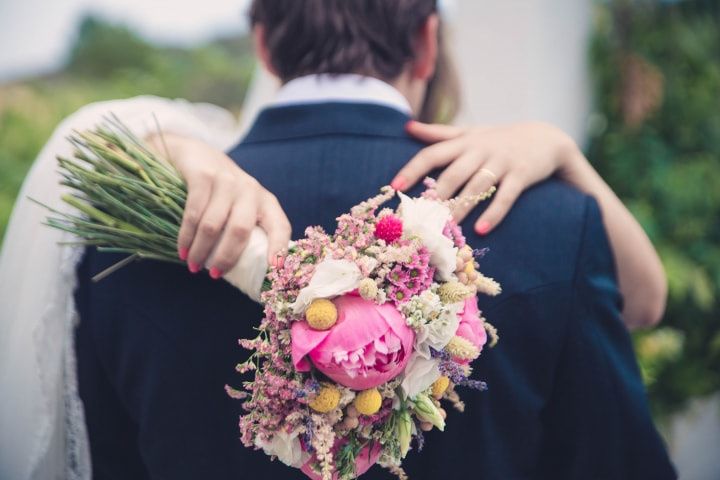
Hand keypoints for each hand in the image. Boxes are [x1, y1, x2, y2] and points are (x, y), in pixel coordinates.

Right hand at [146, 133, 290, 277]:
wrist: (193, 154)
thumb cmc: (220, 192)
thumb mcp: (240, 206)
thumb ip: (246, 231)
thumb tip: (245, 273)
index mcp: (265, 202)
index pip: (280, 226)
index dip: (279, 249)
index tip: (274, 271)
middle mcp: (250, 190)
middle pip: (241, 230)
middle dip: (226, 257)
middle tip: (214, 275)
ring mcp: (227, 181)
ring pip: (214, 225)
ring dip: (201, 250)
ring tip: (193, 266)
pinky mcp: (203, 176)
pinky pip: (194, 213)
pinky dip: (186, 236)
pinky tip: (182, 250)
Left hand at [392, 121, 575, 234]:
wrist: (546, 138)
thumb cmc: (499, 140)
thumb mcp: (470, 133)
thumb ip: (439, 133)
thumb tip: (407, 127)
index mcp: (464, 142)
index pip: (432, 154)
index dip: (413, 169)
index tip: (395, 187)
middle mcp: (480, 150)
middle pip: (453, 173)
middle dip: (436, 194)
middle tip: (420, 215)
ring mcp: (502, 162)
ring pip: (477, 186)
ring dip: (461, 207)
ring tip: (447, 227)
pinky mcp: (522, 175)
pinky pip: (506, 195)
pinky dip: (494, 212)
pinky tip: (481, 230)